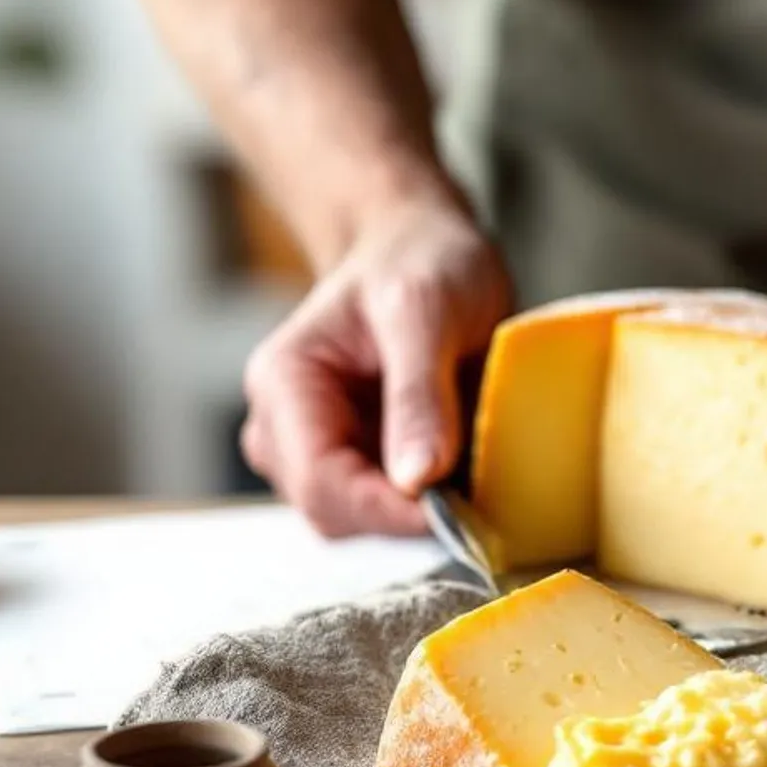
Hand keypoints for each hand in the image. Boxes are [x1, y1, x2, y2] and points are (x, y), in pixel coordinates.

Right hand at [239, 192, 511, 536]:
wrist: (423, 247)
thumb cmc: (420, 262)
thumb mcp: (426, 312)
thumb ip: (418, 393)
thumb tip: (416, 481)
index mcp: (284, 384)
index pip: (320, 482)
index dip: (386, 512)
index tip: (457, 514)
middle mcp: (285, 426)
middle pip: (336, 512)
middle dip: (406, 514)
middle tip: (481, 492)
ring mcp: (318, 447)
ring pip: (364, 518)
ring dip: (422, 509)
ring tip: (475, 461)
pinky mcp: (357, 460)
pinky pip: (391, 504)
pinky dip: (431, 499)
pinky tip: (466, 463)